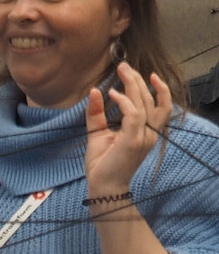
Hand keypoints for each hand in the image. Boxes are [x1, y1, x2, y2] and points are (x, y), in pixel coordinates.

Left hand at [85, 62, 172, 196]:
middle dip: (139, 81)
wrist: (102, 187)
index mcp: (146, 133)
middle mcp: (149, 134)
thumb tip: (95, 91)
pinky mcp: (132, 140)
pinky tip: (112, 94)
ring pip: (145, 104)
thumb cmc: (102, 164)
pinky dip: (124, 102)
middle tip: (125, 66)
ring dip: (134, 85)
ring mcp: (143, 138)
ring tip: (122, 72)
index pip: (159, 106)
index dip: (155, 89)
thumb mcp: (98, 134)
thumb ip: (97, 114)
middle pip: (152, 101)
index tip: (143, 74)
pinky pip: (133, 115)